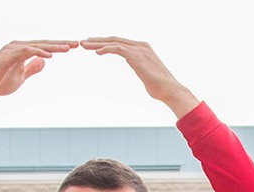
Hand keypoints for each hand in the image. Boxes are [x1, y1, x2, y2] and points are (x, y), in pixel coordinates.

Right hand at [0, 40, 77, 108]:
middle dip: (61, 43)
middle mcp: (18, 47)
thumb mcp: (21, 76)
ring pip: (37, 45)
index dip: (59, 46)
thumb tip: (45, 61)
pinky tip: (49, 56)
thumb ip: (32, 68)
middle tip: (77, 43)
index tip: (74, 46)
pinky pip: (26, 51)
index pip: (45, 47)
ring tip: (68, 48)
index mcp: (22, 50)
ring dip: (53, 47)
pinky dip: (38, 52)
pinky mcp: (7, 55)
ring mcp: (12, 50)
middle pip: (44, 43)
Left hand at [81, 37, 199, 116]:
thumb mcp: (147, 73)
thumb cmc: (160, 86)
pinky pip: (117, 49)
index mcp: (143, 48)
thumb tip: (140, 71)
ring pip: (114, 42)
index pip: (120, 42)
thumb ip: (141, 67)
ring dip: (97, 44)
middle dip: (98, 41)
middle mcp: (141, 46)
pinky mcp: (136, 56)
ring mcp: (139, 50)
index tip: (93, 44)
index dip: (105, 42)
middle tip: (83, 42)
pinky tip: (97, 52)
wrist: (169, 90)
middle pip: (114, 39)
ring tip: (85, 46)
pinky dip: (106, 49)